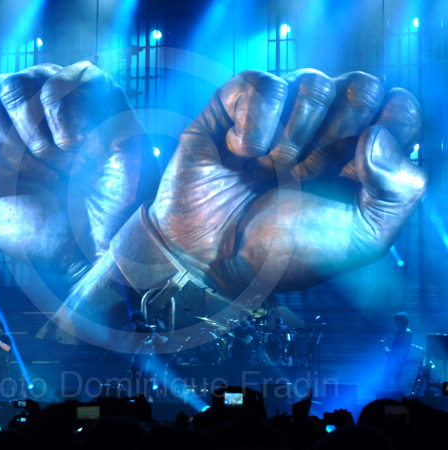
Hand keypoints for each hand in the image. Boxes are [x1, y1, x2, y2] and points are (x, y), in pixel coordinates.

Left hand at [0, 62, 157, 289]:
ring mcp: (55, 102)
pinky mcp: (92, 97)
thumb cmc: (45, 232)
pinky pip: (61, 80)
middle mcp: (17, 115)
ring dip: (28, 128)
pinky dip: (60, 115)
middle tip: (23, 165)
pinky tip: (73, 145)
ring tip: (51, 158)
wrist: (97, 246)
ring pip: (15, 82)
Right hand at [149, 69, 425, 298]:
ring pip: (312, 80)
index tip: (359, 164)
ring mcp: (278, 117)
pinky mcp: (233, 108)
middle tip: (311, 169)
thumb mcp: (361, 238)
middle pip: (362, 85)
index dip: (389, 127)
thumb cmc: (285, 253)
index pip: (398, 108)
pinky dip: (254, 123)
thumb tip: (380, 134)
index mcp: (357, 157)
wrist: (216, 260)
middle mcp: (322, 130)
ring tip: (272, 167)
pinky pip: (260, 83)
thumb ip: (400, 190)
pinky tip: (242, 154)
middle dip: (340, 130)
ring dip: (295, 133)